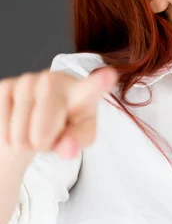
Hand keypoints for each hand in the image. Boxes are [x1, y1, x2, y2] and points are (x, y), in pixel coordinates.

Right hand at [0, 67, 118, 159]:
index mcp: (82, 92)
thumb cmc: (64, 128)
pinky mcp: (5, 85)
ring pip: (20, 131)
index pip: (91, 88)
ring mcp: (28, 80)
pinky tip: (17, 125)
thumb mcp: (78, 138)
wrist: (36, 120)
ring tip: (33, 130)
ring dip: (24, 142)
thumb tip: (68, 148)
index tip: (109, 75)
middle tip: (48, 136)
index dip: (99, 83)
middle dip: (42, 143)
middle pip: (43, 129)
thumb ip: (76, 143)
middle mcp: (55, 79)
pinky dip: (8, 136)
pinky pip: (2, 124)